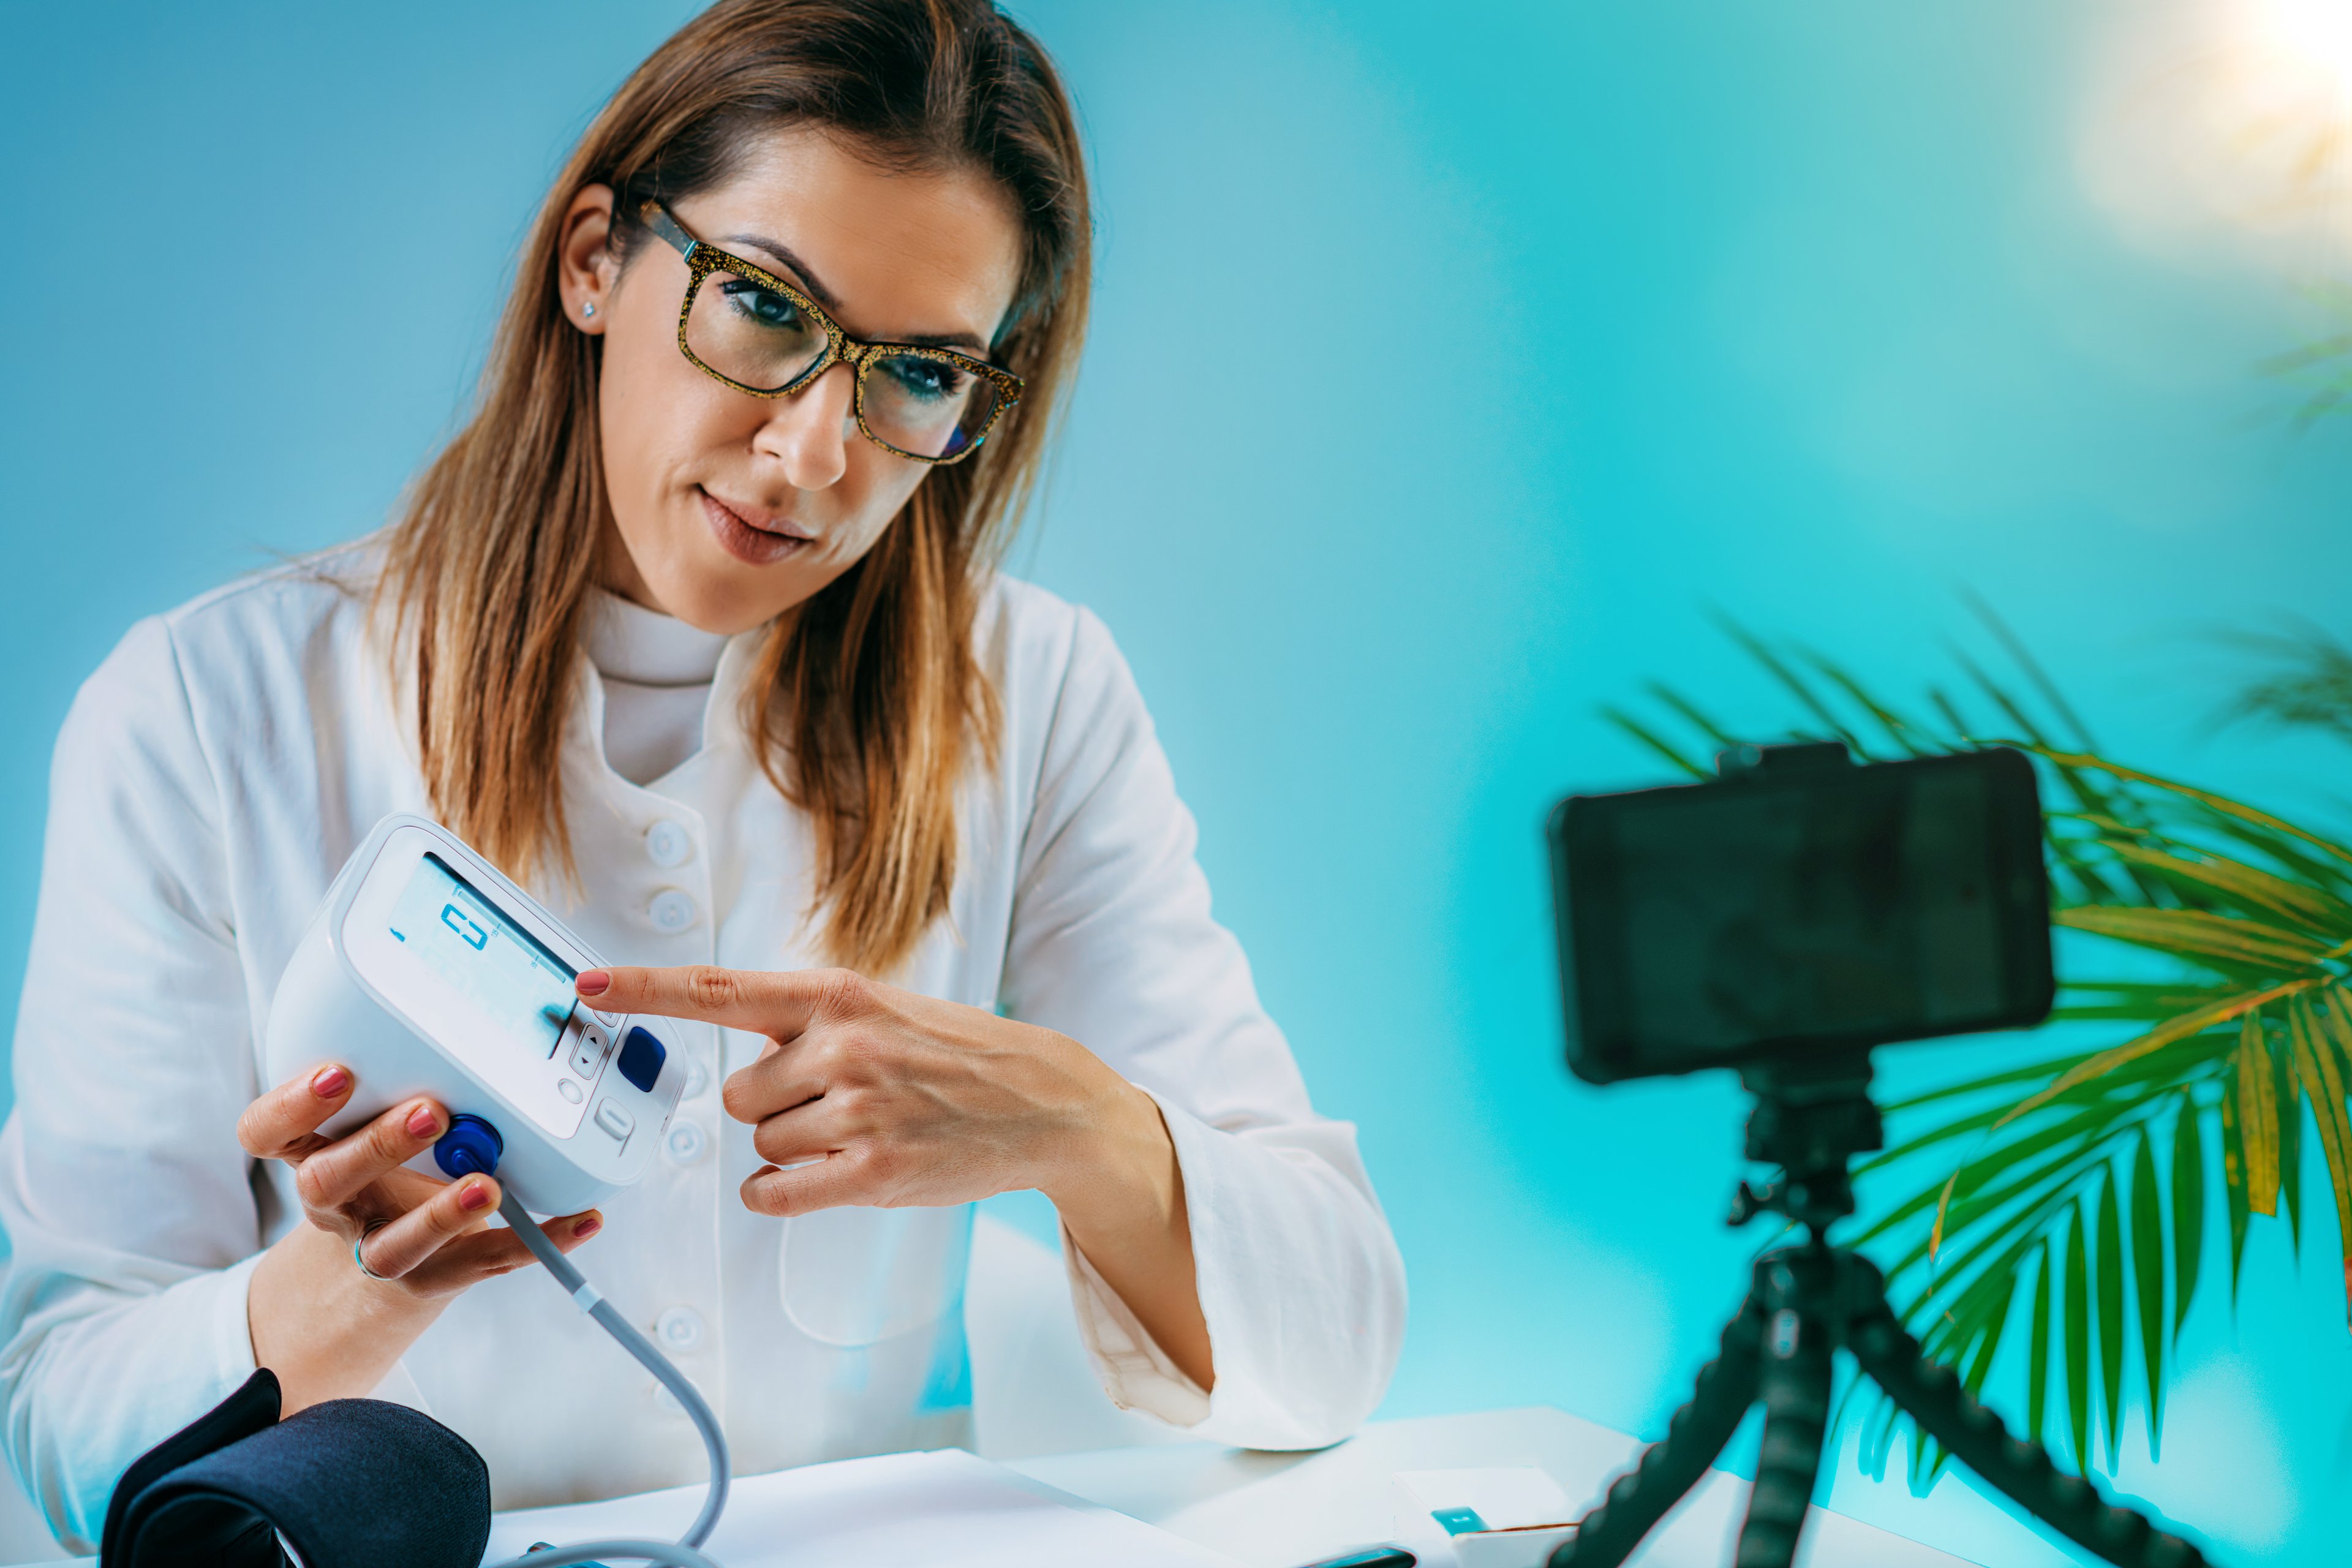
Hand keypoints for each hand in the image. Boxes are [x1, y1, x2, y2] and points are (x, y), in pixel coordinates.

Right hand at [239, 1063, 602, 1411]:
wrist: (378, 1273)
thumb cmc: (385, 1171)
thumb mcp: (373, 1122)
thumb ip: (404, 1076)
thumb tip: (480, 1000)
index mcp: (314, 1153)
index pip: (266, 1133)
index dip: (292, 1106)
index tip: (339, 1072)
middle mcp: (338, 1205)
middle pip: (329, 1183)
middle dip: (378, 1146)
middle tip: (432, 1111)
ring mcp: (381, 1248)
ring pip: (397, 1246)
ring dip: (443, 1215)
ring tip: (489, 1187)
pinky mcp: (435, 1278)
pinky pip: (488, 1263)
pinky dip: (541, 1242)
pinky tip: (584, 1219)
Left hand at [577, 964, 1215, 1387]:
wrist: (1041, 1100)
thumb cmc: (952, 1054)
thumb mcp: (881, 1009)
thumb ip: (806, 1022)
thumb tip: (731, 1063)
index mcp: (835, 995)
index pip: (719, 990)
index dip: (644, 992)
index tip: (584, 989)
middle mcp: (841, 1045)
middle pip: (736, 1096)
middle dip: (774, 1106)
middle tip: (839, 1100)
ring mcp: (858, 1109)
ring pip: (760, 1145)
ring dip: (795, 1148)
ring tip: (859, 1130)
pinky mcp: (873, 1170)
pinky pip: (776, 1192)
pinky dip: (785, 1192)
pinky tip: (830, 1175)